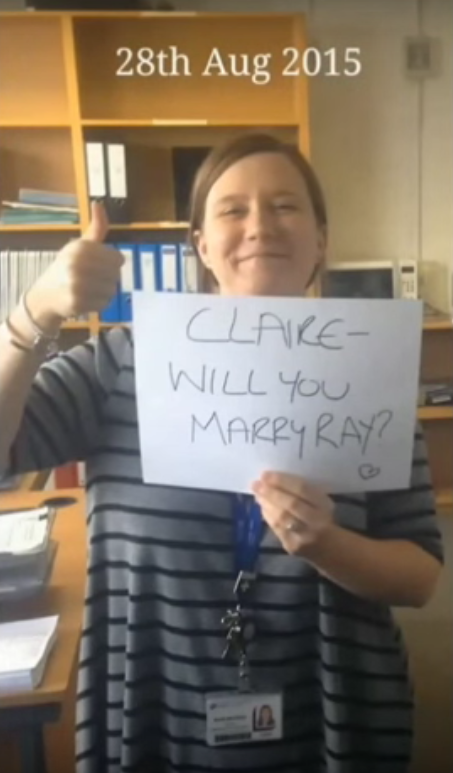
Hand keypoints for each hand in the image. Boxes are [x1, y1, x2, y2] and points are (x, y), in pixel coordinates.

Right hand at [26, 201, 124, 327]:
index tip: (98, 265)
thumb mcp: (80, 245)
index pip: (118, 258)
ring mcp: (76, 283)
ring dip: (105, 292)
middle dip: (108, 279)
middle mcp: (77, 263)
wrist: (45, 295)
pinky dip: (100, 304)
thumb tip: (98, 203)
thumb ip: (96, 228)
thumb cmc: (66, 268)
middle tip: (93, 280)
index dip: (111, 264)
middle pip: (116, 274)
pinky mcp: (77, 301)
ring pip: (112, 290)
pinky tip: (87, 300)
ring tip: (90, 290)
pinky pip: (104, 303)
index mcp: (80, 247)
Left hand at [252, 471, 335, 557]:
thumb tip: (273, 481)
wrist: (329, 548)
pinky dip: (267, 516)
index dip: (282, 481)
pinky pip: (276, 528)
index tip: (266, 474)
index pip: (303, 490)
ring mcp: (304, 536)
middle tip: (256, 484)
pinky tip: (262, 507)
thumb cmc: (321, 518)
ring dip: (266, 504)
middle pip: (291, 504)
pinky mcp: (292, 546)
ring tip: (257, 494)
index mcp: (324, 505)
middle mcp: (316, 521)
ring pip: (281, 518)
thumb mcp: (319, 502)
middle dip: (271, 492)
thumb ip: (301, 491)